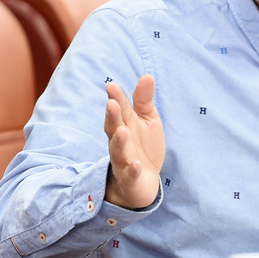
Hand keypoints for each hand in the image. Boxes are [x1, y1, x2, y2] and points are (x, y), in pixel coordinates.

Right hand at [104, 75, 164, 208]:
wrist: (142, 181)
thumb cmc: (143, 146)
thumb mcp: (147, 119)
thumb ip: (144, 100)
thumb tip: (147, 76)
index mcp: (124, 125)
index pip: (119, 110)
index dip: (116, 98)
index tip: (111, 86)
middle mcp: (120, 142)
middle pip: (113, 128)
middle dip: (112, 117)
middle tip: (111, 104)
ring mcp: (123, 161)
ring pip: (118, 151)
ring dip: (119, 142)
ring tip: (122, 131)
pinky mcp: (130, 179)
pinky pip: (129, 175)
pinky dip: (131, 170)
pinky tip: (135, 165)